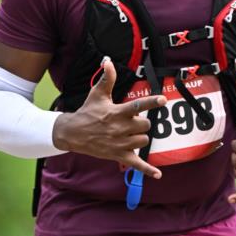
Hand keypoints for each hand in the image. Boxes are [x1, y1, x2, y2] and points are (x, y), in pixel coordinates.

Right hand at [52, 58, 166, 178]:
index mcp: (117, 112)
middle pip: (145, 125)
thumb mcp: (97, 94)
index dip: (151, 102)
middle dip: (143, 123)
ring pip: (143, 141)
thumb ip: (107, 78)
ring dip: (140, 137)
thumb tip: (108, 61)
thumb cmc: (88, 112)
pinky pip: (136, 164)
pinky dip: (147, 170)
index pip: (137, 106)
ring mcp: (120, 144)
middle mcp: (120, 129)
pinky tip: (158, 174)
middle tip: (132, 122)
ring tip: (130, 135)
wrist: (73, 133)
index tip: (162, 100)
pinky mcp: (119, 156)